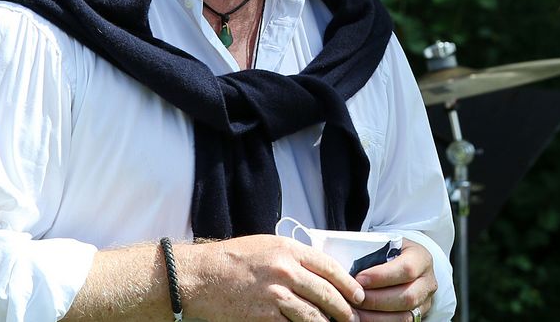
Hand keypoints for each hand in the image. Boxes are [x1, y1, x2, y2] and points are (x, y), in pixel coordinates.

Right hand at [187, 234, 365, 321]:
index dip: (349, 284)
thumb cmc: (231, 260)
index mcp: (287, 249)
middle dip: (345, 310)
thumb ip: (293, 257)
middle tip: (353, 318)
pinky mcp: (265, 318)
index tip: (358, 295)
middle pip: (327, 294)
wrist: (201, 277)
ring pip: (315, 317)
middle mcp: (285, 271)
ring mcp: (275, 296)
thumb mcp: (266, 246)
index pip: (330, 267)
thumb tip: (321, 273)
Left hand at [352, 239, 436, 320]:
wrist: (404, 261)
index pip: (406, 269)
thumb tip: (346, 265)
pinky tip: (363, 318)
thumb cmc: (389, 251)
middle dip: (377, 300)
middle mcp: (428, 281)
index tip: (359, 279)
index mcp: (421, 258)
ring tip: (355, 311)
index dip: (382, 276)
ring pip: (405, 316)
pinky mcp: (419, 316)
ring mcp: (426, 301)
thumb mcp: (385, 244)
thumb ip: (371, 252)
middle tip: (354, 298)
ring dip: (376, 316)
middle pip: (407, 297)